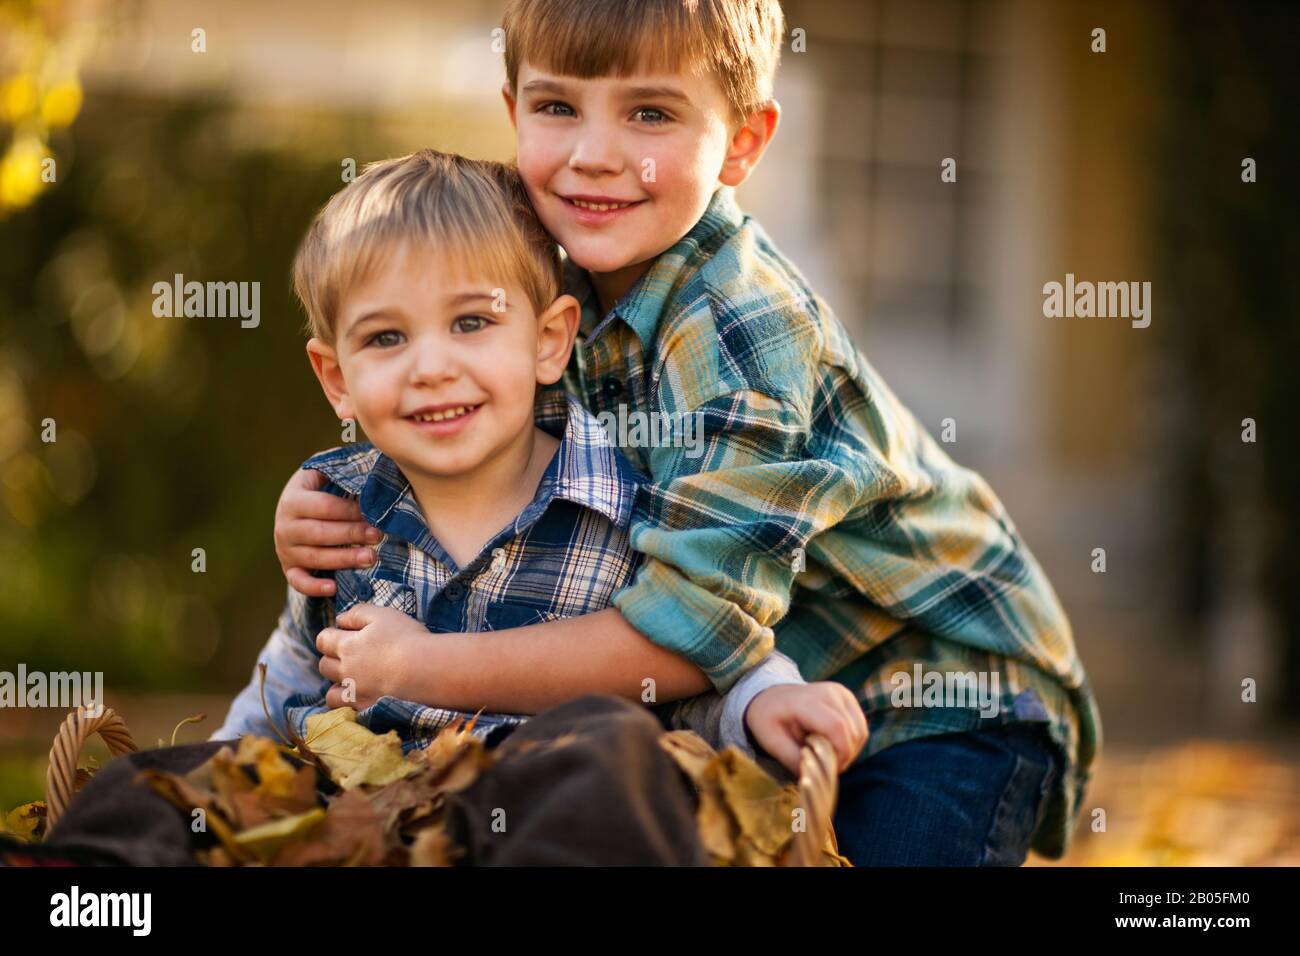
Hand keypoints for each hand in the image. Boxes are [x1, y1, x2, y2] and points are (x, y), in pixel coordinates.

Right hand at [275, 468, 380, 596]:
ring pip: (315, 558)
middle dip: (351, 534)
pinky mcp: (289, 568)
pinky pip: (298, 581)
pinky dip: (313, 587)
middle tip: (378, 535)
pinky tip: (333, 587)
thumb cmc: (320, 490)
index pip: (324, 506)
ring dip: (344, 559)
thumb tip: (373, 454)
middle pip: (320, 533)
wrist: (295, 512)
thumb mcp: (324, 472)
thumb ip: (341, 465)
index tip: (375, 514)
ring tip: (371, 557)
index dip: (350, 511)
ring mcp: (285, 548)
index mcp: (294, 498)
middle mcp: (284, 524)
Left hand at [315, 603, 429, 708]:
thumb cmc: (405, 638)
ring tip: (354, 679)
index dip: (331, 635)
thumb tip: (340, 620)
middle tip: (352, 655)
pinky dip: (348, 703)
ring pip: (331, 692)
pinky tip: (361, 695)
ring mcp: (355, 691)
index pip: (323, 640)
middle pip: (324, 665)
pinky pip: (346, 709)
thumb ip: (357, 613)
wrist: (424, 669)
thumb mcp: (382, 615)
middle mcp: (345, 670)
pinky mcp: (367, 707)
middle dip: (333, 658)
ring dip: (338, 684)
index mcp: (347, 645)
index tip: (344, 634)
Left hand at [743, 682, 868, 774]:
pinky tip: (833, 746)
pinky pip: (860, 727)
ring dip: (849, 751)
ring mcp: (841, 693)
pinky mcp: (848, 698)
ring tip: (827, 755)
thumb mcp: (772, 742)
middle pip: (852, 733)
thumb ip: (793, 760)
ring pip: (860, 731)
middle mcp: (829, 692)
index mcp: (807, 701)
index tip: (827, 770)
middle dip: (843, 757)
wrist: (771, 698)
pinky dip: (851, 742)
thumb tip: (814, 776)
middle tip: (824, 766)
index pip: (837, 728)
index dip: (838, 755)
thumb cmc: (770, 720)